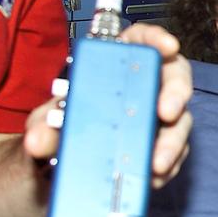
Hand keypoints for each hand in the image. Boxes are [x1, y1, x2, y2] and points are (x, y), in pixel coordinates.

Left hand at [23, 23, 193, 186]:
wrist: (55, 169)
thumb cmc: (58, 130)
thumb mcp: (44, 124)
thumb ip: (41, 127)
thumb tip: (38, 140)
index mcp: (115, 65)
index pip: (140, 41)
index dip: (156, 39)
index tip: (167, 47)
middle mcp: (141, 87)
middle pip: (173, 77)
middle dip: (175, 92)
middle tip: (167, 112)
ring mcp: (154, 118)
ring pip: (179, 120)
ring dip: (172, 141)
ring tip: (157, 163)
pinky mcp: (159, 146)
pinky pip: (174, 153)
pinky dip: (167, 166)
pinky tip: (154, 178)